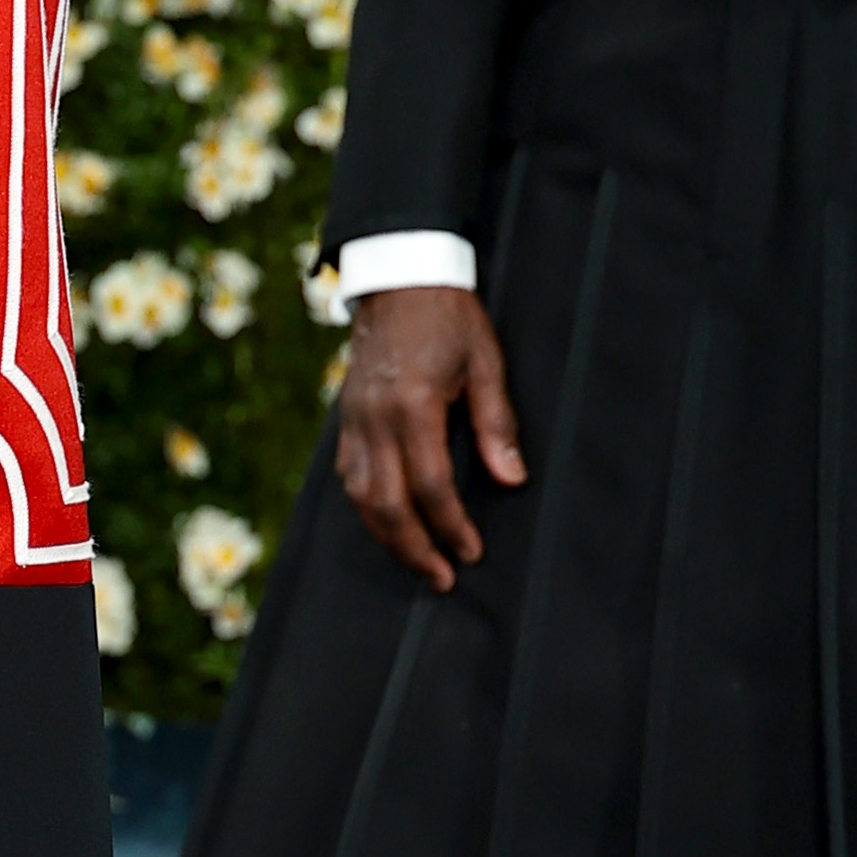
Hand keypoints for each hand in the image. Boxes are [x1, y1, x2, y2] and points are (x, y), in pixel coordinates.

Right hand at [333, 281, 525, 589]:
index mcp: (413, 405)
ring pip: (360, 496)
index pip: (431, 484)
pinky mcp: (345, 418)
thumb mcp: (486, 362)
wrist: (398, 278)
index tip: (471, 551)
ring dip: (386, 536)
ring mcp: (354, 420)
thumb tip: (511, 479)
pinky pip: (347, 475)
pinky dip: (366, 506)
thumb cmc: (449, 317)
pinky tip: (386, 521)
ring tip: (416, 560)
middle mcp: (375, 419)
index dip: (452, 525)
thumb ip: (496, 423)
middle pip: (387, 504)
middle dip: (415, 547)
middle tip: (441, 578)